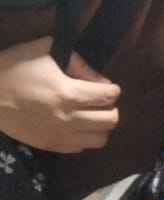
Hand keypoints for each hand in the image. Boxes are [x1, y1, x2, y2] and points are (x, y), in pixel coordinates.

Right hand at [0, 38, 119, 152]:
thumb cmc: (14, 66)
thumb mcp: (46, 51)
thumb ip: (79, 63)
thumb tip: (101, 80)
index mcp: (68, 92)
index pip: (109, 96)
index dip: (112, 89)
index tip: (104, 86)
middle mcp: (68, 118)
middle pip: (111, 120)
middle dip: (110, 107)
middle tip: (99, 101)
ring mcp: (60, 135)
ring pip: (100, 139)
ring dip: (100, 126)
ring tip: (90, 115)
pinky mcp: (50, 146)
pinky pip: (82, 148)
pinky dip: (85, 137)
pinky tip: (75, 125)